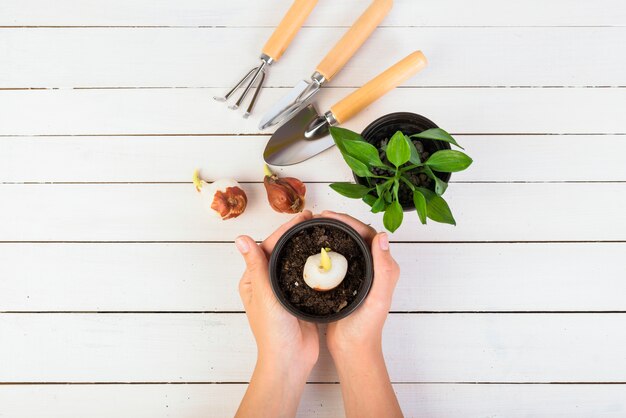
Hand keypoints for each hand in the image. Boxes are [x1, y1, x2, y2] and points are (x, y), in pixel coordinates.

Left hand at [235, 210, 318, 417]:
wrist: (290, 360)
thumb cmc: (272, 333)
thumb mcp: (264, 296)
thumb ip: (256, 267)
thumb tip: (241, 239)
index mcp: (253, 280)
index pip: (269, 246)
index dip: (285, 230)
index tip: (302, 217)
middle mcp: (267, 282)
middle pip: (283, 250)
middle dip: (297, 234)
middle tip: (316, 219)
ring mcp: (284, 290)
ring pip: (295, 261)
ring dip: (307, 246)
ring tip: (323, 231)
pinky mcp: (300, 298)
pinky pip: (306, 276)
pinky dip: (315, 263)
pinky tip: (327, 255)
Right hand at [316, 210, 402, 417]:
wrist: (353, 351)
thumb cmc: (367, 328)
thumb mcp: (377, 298)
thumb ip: (384, 269)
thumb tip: (383, 236)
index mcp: (383, 267)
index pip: (367, 233)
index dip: (349, 221)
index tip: (329, 215)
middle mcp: (372, 268)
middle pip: (355, 236)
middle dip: (338, 223)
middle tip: (317, 217)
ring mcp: (357, 275)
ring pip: (345, 246)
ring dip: (331, 234)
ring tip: (313, 227)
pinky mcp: (344, 283)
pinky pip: (336, 259)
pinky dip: (325, 250)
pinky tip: (311, 249)